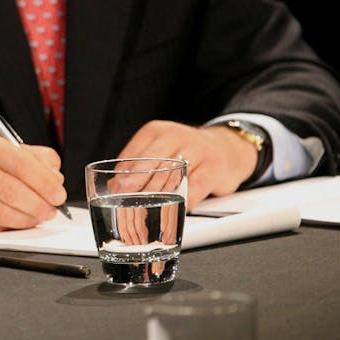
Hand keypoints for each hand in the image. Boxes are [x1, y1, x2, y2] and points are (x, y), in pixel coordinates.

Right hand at [0, 131, 64, 230]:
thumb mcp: (3, 149)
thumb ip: (35, 158)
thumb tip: (54, 179)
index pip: (21, 164)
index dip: (45, 183)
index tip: (58, 195)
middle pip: (14, 192)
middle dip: (40, 206)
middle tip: (49, 210)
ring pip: (4, 214)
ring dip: (27, 220)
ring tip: (33, 217)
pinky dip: (7, 228)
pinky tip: (11, 221)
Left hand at [118, 120, 257, 204]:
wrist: (227, 148)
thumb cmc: (187, 152)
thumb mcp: (160, 149)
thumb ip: (138, 164)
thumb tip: (111, 185)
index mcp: (156, 131)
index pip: (133, 153)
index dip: (121, 173)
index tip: (113, 189)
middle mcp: (175, 136)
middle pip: (148, 162)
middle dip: (133, 183)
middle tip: (123, 199)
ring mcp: (196, 150)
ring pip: (170, 174)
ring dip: (155, 193)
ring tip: (144, 207)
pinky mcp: (214, 167)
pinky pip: (195, 186)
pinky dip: (184, 199)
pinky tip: (176, 207)